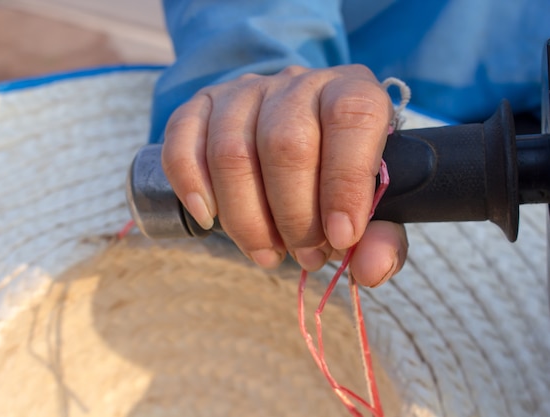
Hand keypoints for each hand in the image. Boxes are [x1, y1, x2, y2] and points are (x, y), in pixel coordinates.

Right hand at [162, 64, 407, 286]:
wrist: (296, 132)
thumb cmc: (338, 175)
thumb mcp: (375, 204)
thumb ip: (383, 238)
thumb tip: (370, 269)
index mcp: (351, 91)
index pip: (352, 117)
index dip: (345, 183)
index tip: (341, 238)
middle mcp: (296, 83)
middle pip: (285, 144)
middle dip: (294, 216)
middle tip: (305, 255)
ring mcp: (244, 91)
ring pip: (231, 152)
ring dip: (246, 219)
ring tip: (268, 252)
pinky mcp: (202, 105)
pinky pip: (182, 141)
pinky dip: (191, 186)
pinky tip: (210, 218)